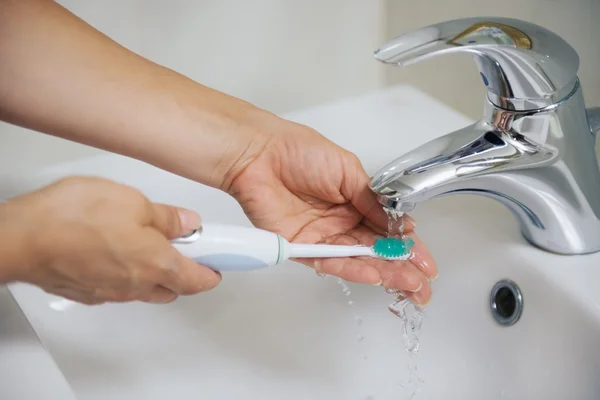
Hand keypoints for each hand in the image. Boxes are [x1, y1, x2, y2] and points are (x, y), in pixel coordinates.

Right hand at [1, 176, 219, 304]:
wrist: (22, 238)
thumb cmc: (73, 218)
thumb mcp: (134, 202)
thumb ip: (166, 217)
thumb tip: (188, 223)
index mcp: (157, 264)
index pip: (199, 279)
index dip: (214, 271)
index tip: (222, 262)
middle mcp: (136, 285)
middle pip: (174, 287)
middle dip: (185, 271)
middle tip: (185, 245)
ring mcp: (110, 292)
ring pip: (145, 288)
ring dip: (155, 272)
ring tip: (146, 241)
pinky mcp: (88, 291)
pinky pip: (118, 286)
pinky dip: (127, 272)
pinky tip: (116, 249)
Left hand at [226, 120, 437, 305]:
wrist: (261, 154)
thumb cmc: (300, 152)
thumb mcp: (349, 171)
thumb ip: (373, 200)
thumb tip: (400, 224)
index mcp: (355, 202)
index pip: (387, 229)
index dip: (407, 246)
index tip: (426, 261)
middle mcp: (341, 222)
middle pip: (375, 251)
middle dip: (402, 268)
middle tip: (423, 286)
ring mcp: (322, 236)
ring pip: (357, 260)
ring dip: (383, 273)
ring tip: (408, 285)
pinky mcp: (301, 247)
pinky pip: (329, 262)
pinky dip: (351, 269)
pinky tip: (374, 275)